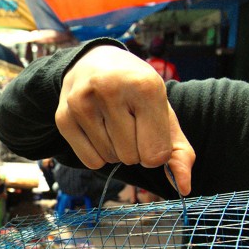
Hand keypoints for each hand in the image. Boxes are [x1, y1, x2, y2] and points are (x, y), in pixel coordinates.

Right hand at [55, 45, 194, 195]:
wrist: (94, 62)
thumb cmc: (135, 93)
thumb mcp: (163, 112)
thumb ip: (179, 152)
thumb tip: (184, 186)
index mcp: (145, 86)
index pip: (156, 153)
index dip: (156, 151)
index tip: (150, 131)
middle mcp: (111, 90)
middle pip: (131, 158)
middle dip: (134, 150)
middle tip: (128, 123)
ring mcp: (83, 102)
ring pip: (109, 159)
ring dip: (115, 151)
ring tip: (112, 123)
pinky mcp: (63, 116)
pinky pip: (90, 161)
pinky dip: (97, 154)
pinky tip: (96, 130)